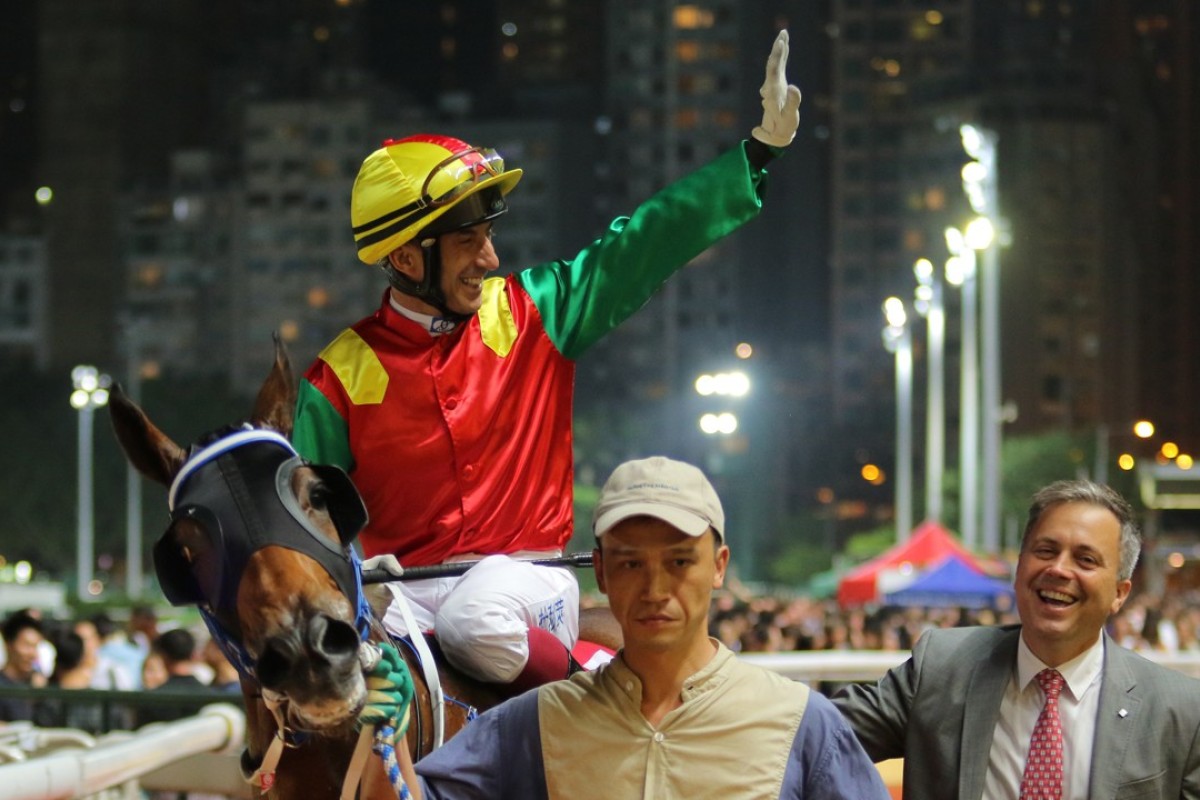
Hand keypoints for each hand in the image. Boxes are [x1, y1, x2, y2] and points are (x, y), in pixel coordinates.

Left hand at [751, 30, 801, 147]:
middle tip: (783, 32)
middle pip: (773, 63)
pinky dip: (781, 56)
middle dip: (778, 48)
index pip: (774, 69)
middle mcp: (771, 85)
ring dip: (779, 49)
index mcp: (773, 90)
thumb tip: (794, 88)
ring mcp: (773, 85)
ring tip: (784, 35)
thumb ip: (792, 102)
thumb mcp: (789, 116)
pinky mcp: (777, 86)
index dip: (777, 56)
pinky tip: (784, 48)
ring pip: (775, 63)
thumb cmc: (783, 126)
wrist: (775, 133)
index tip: (781, 42)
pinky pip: (779, 67)